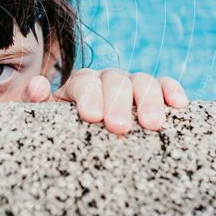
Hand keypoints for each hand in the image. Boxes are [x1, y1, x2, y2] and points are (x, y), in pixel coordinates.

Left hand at [23, 68, 187, 134]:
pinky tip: (178, 104)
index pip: (84, 83)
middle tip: (119, 127)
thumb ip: (38, 102)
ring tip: (152, 125)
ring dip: (148, 100)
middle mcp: (107, 80)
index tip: (91, 117)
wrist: (80, 135)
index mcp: (80, 84)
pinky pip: (165, 85)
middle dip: (118, 103)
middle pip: (115, 80)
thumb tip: (36, 85)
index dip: (89, 97)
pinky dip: (172, 90)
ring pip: (142, 81)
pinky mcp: (154, 94)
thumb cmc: (63, 130)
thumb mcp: (46, 118)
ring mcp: (131, 85)